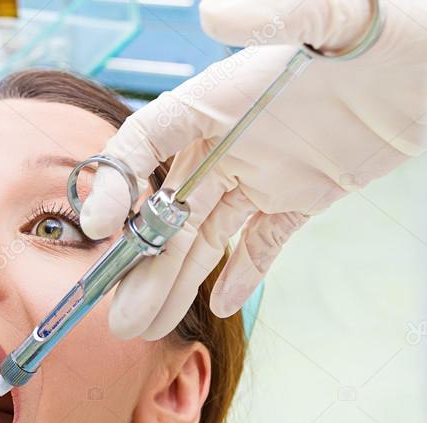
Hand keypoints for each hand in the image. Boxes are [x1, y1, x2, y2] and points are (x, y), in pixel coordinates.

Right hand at [79, 0, 425, 339]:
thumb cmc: (390, 28)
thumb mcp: (334, 17)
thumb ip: (275, 16)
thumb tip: (214, 12)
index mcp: (220, 97)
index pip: (148, 139)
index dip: (116, 180)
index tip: (99, 226)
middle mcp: (230, 139)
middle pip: (168, 209)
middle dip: (141, 263)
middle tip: (121, 314)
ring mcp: (263, 171)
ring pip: (206, 237)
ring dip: (176, 282)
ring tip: (147, 325)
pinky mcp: (302, 194)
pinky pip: (262, 241)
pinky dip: (242, 273)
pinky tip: (218, 304)